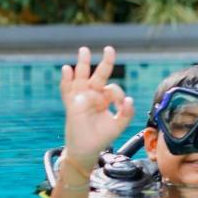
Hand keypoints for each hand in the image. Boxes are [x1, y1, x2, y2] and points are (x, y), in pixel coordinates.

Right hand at [59, 45, 134, 176]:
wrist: (86, 149)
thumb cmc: (102, 136)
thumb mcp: (118, 125)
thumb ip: (126, 113)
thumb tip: (130, 100)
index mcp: (105, 98)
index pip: (113, 88)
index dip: (119, 95)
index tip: (122, 106)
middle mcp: (93, 95)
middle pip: (99, 75)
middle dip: (105, 62)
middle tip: (109, 48)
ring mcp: (81, 98)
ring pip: (82, 77)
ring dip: (83, 63)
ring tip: (84, 50)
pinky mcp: (72, 104)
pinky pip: (67, 90)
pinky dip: (66, 80)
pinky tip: (67, 69)